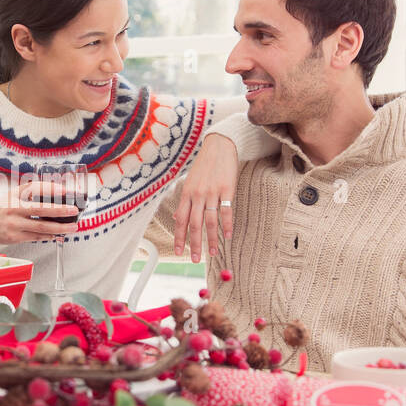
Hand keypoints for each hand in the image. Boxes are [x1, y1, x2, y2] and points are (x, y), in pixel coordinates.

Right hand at [0, 179, 79, 244]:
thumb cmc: (4, 207)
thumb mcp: (14, 194)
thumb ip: (32, 191)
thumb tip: (57, 191)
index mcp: (14, 195)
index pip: (34, 188)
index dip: (50, 189)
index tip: (64, 190)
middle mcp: (14, 208)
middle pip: (40, 209)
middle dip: (60, 211)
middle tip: (74, 210)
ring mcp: (14, 224)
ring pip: (41, 227)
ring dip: (59, 228)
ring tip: (72, 227)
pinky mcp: (14, 237)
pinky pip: (36, 237)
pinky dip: (49, 235)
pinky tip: (58, 234)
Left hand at [173, 132, 238, 261]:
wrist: (219, 146)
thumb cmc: (205, 165)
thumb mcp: (190, 182)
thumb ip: (186, 201)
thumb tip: (179, 218)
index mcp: (186, 194)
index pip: (181, 220)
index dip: (179, 237)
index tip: (179, 252)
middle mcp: (197, 195)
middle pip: (195, 224)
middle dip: (194, 244)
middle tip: (196, 259)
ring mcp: (212, 192)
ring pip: (210, 221)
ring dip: (211, 239)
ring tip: (213, 253)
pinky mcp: (226, 189)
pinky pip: (226, 211)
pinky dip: (227, 225)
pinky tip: (227, 236)